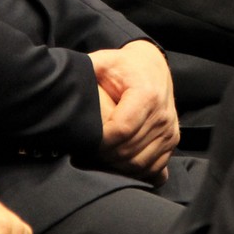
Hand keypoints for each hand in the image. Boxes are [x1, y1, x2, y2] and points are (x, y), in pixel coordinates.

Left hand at [92, 40, 177, 181]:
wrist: (152, 67)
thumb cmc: (124, 66)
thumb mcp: (104, 61)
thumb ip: (87, 70)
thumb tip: (62, 82)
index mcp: (147, 95)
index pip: (121, 131)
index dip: (98, 142)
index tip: (81, 143)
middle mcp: (162, 115)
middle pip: (128, 151)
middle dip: (102, 158)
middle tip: (82, 155)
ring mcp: (170, 131)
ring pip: (139, 164)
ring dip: (115, 167)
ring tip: (95, 160)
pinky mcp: (172, 141)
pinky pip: (153, 168)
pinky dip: (133, 172)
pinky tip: (116, 165)